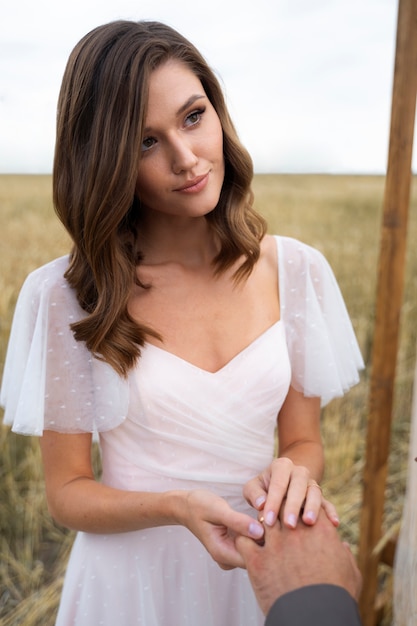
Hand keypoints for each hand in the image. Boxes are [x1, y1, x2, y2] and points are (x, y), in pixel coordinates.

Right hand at [182, 490, 263, 569]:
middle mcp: (227, 559)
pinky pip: (251, 544)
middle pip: (256, 557)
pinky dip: (258, 533)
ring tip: (266, 517)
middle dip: (267, 540)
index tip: (271, 523)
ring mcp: (231, 554)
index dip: (266, 543)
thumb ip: (238, 522)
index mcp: (222, 553)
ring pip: (255, 551)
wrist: (186, 506)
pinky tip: (261, 520)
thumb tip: (259, 532)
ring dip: (264, 536)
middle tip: (272, 518)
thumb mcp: (218, 510)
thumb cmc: (200, 506)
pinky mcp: (234, 547)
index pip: (253, 558)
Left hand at [236, 509, 361, 614]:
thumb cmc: (337, 597)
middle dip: (281, 508)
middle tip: (279, 516)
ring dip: (262, 521)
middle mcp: (296, 530)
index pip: (308, 501)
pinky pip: (243, 540)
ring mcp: (275, 544)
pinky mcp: (257, 560)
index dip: (303, 506)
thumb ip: (345, 555)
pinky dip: (244, 540)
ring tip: (262, 529)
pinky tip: (249, 547)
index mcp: (320, 529)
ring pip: (262, 517)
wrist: (316, 618)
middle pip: (283, 504)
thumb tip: (343, 547)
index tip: (300, 514)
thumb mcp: (350, 572)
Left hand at [243, 457, 338, 527]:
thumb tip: (261, 504)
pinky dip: (331, 512)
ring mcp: (311, 484)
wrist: (283, 482)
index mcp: (281, 466)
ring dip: (313, 507)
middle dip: (294, 505)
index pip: (278, 483)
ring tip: (309, 522)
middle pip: (298, 485)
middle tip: (289, 524)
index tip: (269, 521)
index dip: (273, 501)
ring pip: (315, 492)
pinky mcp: (321, 497)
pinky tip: (334, 523)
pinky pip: (328, 502)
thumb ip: (254, 493)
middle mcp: (298, 472)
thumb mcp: (253, 487)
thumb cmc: (263, 488)